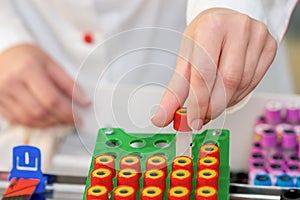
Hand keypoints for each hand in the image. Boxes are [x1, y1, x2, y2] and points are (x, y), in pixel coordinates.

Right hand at [0, 44, 89, 127]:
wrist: (3, 51)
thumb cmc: (28, 57)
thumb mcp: (51, 64)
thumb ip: (68, 83)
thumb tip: (83, 101)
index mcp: (28, 69)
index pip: (52, 99)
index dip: (68, 113)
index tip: (78, 119)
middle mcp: (12, 82)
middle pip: (40, 112)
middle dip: (59, 119)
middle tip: (70, 120)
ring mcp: (1, 93)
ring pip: (28, 119)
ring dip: (47, 124)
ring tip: (59, 120)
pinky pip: (17, 120)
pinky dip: (33, 124)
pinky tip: (44, 120)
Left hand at [152, 8, 276, 129]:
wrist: (223, 22)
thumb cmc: (203, 38)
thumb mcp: (185, 58)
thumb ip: (175, 91)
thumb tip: (162, 117)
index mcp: (211, 26)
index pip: (205, 72)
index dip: (198, 102)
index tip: (192, 121)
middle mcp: (238, 28)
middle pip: (228, 81)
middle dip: (213, 107)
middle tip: (202, 118)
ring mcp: (258, 36)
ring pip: (243, 85)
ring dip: (225, 103)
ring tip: (212, 103)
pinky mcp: (269, 46)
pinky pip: (254, 83)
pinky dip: (238, 96)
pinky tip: (227, 95)